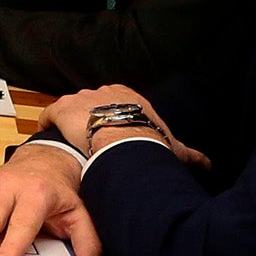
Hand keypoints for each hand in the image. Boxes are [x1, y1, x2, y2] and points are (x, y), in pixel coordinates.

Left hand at [43, 85, 209, 167]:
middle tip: (86, 139)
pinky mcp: (63, 107)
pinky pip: (50, 113)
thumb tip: (208, 164)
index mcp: (128, 95)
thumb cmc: (149, 141)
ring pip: (71, 109)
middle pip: (92, 105)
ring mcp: (82, 98)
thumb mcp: (172, 146)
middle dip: (88, 120)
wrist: (124, 139)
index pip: (115, 103)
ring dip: (69, 123)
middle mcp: (104, 92)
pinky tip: (48, 132)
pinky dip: (48, 122)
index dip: (109, 118)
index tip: (106, 132)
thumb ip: (190, 153)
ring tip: (68, 140)